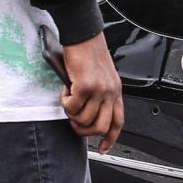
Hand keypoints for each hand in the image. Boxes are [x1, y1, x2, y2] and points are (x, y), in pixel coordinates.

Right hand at [59, 33, 123, 153]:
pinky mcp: (85, 86)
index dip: (110, 138)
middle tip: (73, 122)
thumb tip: (85, 114)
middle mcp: (110, 92)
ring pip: (84, 119)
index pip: (118, 122)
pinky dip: (64, 102)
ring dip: (71, 114)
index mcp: (116, 91)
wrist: (83, 34)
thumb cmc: (89, 52)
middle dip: (83, 130)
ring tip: (68, 101)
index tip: (103, 148)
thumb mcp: (100, 76)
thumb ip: (98, 95)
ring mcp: (99, 89)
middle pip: (100, 126)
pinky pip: (72, 107)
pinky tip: (64, 91)